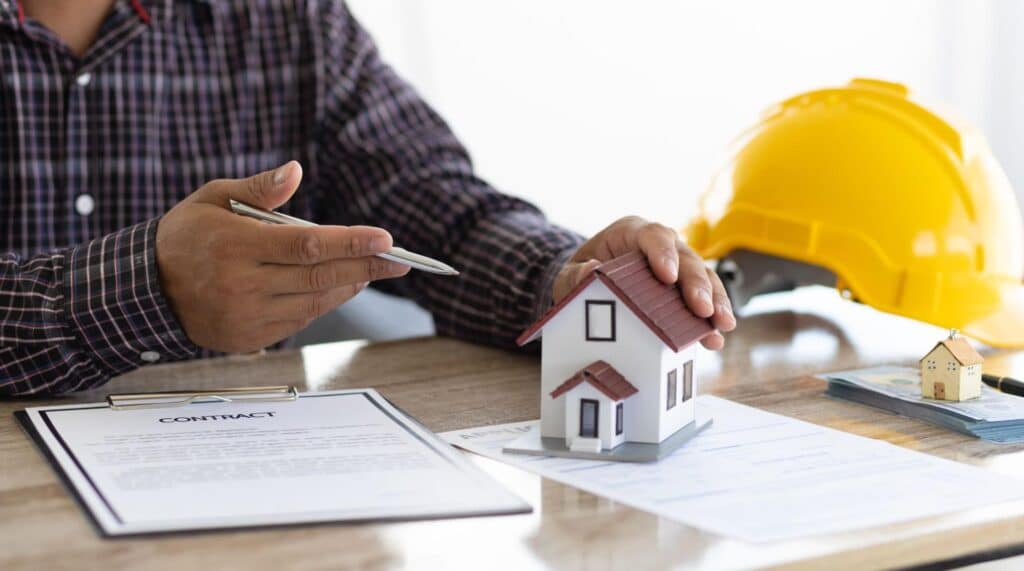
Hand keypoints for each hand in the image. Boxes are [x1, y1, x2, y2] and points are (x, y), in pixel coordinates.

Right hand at [156, 161, 409, 352]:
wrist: (146, 290)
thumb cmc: (186, 235)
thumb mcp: (213, 199)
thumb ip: (259, 188)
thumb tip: (297, 171)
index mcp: (234, 246)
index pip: (305, 245)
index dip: (350, 242)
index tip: (385, 238)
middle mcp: (241, 285)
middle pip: (318, 277)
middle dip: (365, 267)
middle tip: (399, 260)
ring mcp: (245, 316)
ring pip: (313, 303)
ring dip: (349, 285)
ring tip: (373, 269)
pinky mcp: (249, 338)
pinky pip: (299, 321)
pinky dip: (324, 303)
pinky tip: (341, 286)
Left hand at [552, 216, 735, 349]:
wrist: (588, 286)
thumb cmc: (581, 276)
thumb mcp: (569, 275)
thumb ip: (576, 275)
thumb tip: (591, 271)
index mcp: (631, 232)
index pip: (653, 235)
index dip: (663, 253)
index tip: (668, 276)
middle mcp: (660, 245)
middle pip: (686, 258)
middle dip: (697, 285)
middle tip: (703, 310)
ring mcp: (676, 266)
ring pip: (703, 277)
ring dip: (715, 301)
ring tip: (723, 325)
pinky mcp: (683, 290)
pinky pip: (702, 300)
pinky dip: (708, 321)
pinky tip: (715, 339)